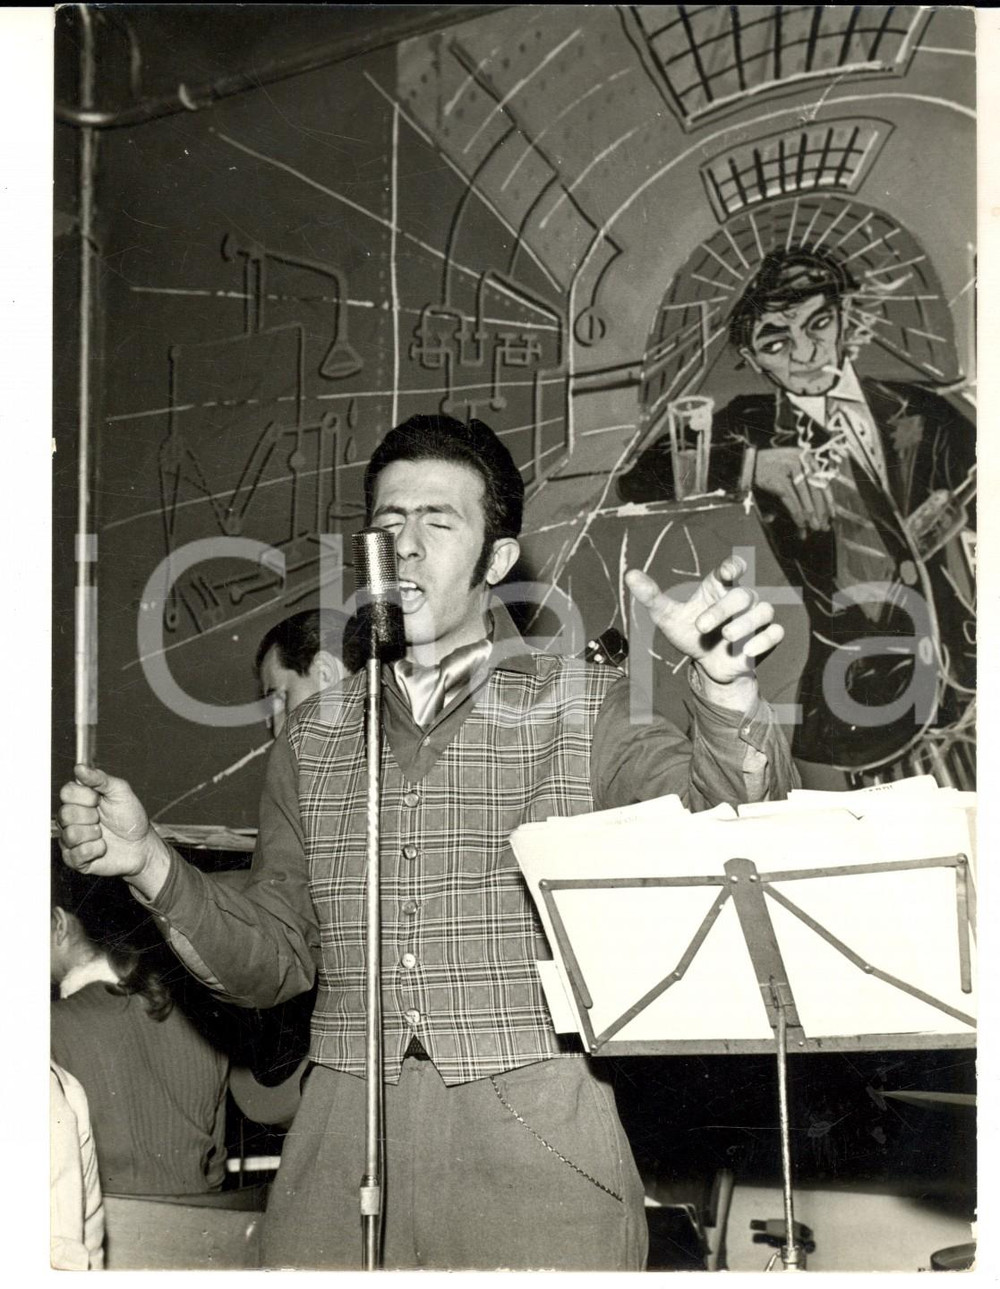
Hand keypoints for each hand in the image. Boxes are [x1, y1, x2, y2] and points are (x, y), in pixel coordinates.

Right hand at [58, 765, 168, 890]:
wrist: (141, 845)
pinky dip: (95, 850)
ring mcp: (71, 839)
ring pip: (70, 835)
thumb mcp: (121, 792)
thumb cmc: (131, 818)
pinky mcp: (75, 859)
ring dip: (94, 834)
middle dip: (91, 817)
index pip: (66, 792)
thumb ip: (100, 779)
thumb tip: (80, 767)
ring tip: (103, 834)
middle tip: (102, 819)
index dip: (85, 796)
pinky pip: (76, 854)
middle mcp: (72, 819)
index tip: (99, 800)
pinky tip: (102, 848)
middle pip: (65, 814)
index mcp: (80, 800)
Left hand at [625, 556, 783, 708]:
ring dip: (745, 624)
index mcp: (719, 587)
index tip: (727, 573)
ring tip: (726, 637)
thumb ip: (651, 596)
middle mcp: (741, 599)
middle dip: (723, 609)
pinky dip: (763, 640)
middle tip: (701, 625)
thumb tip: (629, 574)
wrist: (707, 668)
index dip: (734, 566)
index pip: (734, 567)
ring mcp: (755, 618)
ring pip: (764, 610)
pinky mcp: (765, 637)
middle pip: (743, 594)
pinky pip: (775, 632)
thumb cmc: (690, 635)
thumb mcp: (666, 617)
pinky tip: (746, 650)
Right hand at [754, 447, 833, 537]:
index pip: (822, 481)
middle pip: (816, 490)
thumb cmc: (769, 468)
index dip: (828, 499)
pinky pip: (792, 501)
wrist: (746, 463)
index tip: (832, 514)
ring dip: (811, 516)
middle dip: (821, 511)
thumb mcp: (790, 468)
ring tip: (814, 528)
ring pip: (805, 497)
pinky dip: (797, 514)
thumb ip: (804, 481)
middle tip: (824, 526)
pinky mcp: (778, 480)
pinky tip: (801, 524)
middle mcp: (800, 460)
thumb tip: (818, 506)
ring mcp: (789, 469)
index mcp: (806, 457)